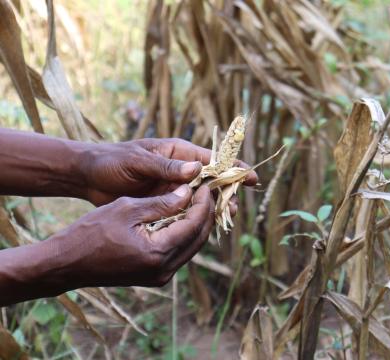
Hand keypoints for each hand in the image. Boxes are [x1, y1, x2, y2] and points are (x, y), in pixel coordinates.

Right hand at [53, 185, 213, 288]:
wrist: (67, 263)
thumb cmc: (91, 231)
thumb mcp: (127, 208)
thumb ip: (161, 203)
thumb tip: (188, 192)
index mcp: (157, 252)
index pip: (194, 224)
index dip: (203, 203)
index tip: (206, 185)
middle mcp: (163, 270)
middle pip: (198, 238)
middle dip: (206, 214)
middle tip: (208, 192)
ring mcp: (160, 277)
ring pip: (191, 247)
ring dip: (198, 225)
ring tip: (200, 202)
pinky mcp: (155, 277)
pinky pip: (179, 254)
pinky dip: (185, 235)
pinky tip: (184, 218)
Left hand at [81, 138, 257, 205]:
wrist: (88, 177)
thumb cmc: (112, 162)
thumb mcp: (137, 161)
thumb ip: (165, 166)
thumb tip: (197, 170)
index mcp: (178, 153)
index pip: (213, 159)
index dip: (233, 168)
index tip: (251, 177)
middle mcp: (180, 170)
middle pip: (212, 180)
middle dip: (228, 191)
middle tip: (236, 207)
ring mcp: (173, 187)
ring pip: (202, 197)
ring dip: (215, 206)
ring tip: (227, 217)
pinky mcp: (165, 201)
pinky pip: (187, 209)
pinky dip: (197, 216)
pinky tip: (205, 226)